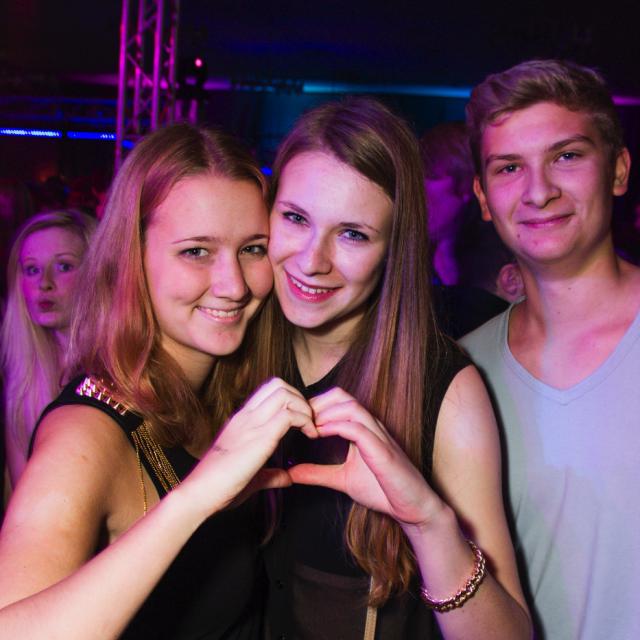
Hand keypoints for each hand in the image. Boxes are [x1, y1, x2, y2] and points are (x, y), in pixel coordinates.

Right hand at [177, 378, 316, 517]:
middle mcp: (246, 416)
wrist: (199, 494)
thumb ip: (270, 475)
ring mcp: (252, 424)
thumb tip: (287, 478)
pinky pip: (289, 415)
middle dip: (300, 398)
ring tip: (310, 428)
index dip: (290, 399)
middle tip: (309, 421)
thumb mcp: (249, 477)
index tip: (301, 421)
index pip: (268, 391)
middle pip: (278, 384)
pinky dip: (305, 421)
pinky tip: (310, 437)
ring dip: (304, 407)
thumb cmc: (218, 488)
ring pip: (284, 394)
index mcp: (241, 420)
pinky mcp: (261, 437)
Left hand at [288, 387, 444, 528]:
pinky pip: (359, 429)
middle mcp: (371, 426)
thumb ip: (318, 473)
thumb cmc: (384, 490)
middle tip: (298, 418)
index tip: (296, 418)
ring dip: (325, 413)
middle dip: (317, 402)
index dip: (315, 404)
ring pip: (351, 407)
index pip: (338, 400)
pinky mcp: (383, 452)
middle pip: (342, 396)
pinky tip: (320, 434)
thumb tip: (291, 473)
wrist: (414, 508)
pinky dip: (337, 427)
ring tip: (308, 425)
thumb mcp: (343, 479)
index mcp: (363, 428)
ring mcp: (379, 436)